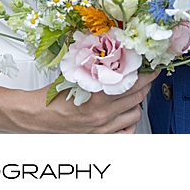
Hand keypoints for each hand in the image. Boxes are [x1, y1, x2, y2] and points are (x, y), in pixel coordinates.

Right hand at [37, 70, 158, 133]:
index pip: (132, 83)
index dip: (146, 74)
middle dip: (145, 85)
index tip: (152, 67)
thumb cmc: (52, 97)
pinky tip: (124, 114)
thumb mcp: (74, 75)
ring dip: (136, 103)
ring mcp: (103, 129)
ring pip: (135, 114)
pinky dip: (129, 123)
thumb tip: (110, 50)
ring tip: (132, 94)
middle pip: (137, 97)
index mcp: (97, 96)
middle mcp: (102, 115)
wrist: (37, 118)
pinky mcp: (101, 139)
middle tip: (146, 76)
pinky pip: (127, 132)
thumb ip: (95, 65)